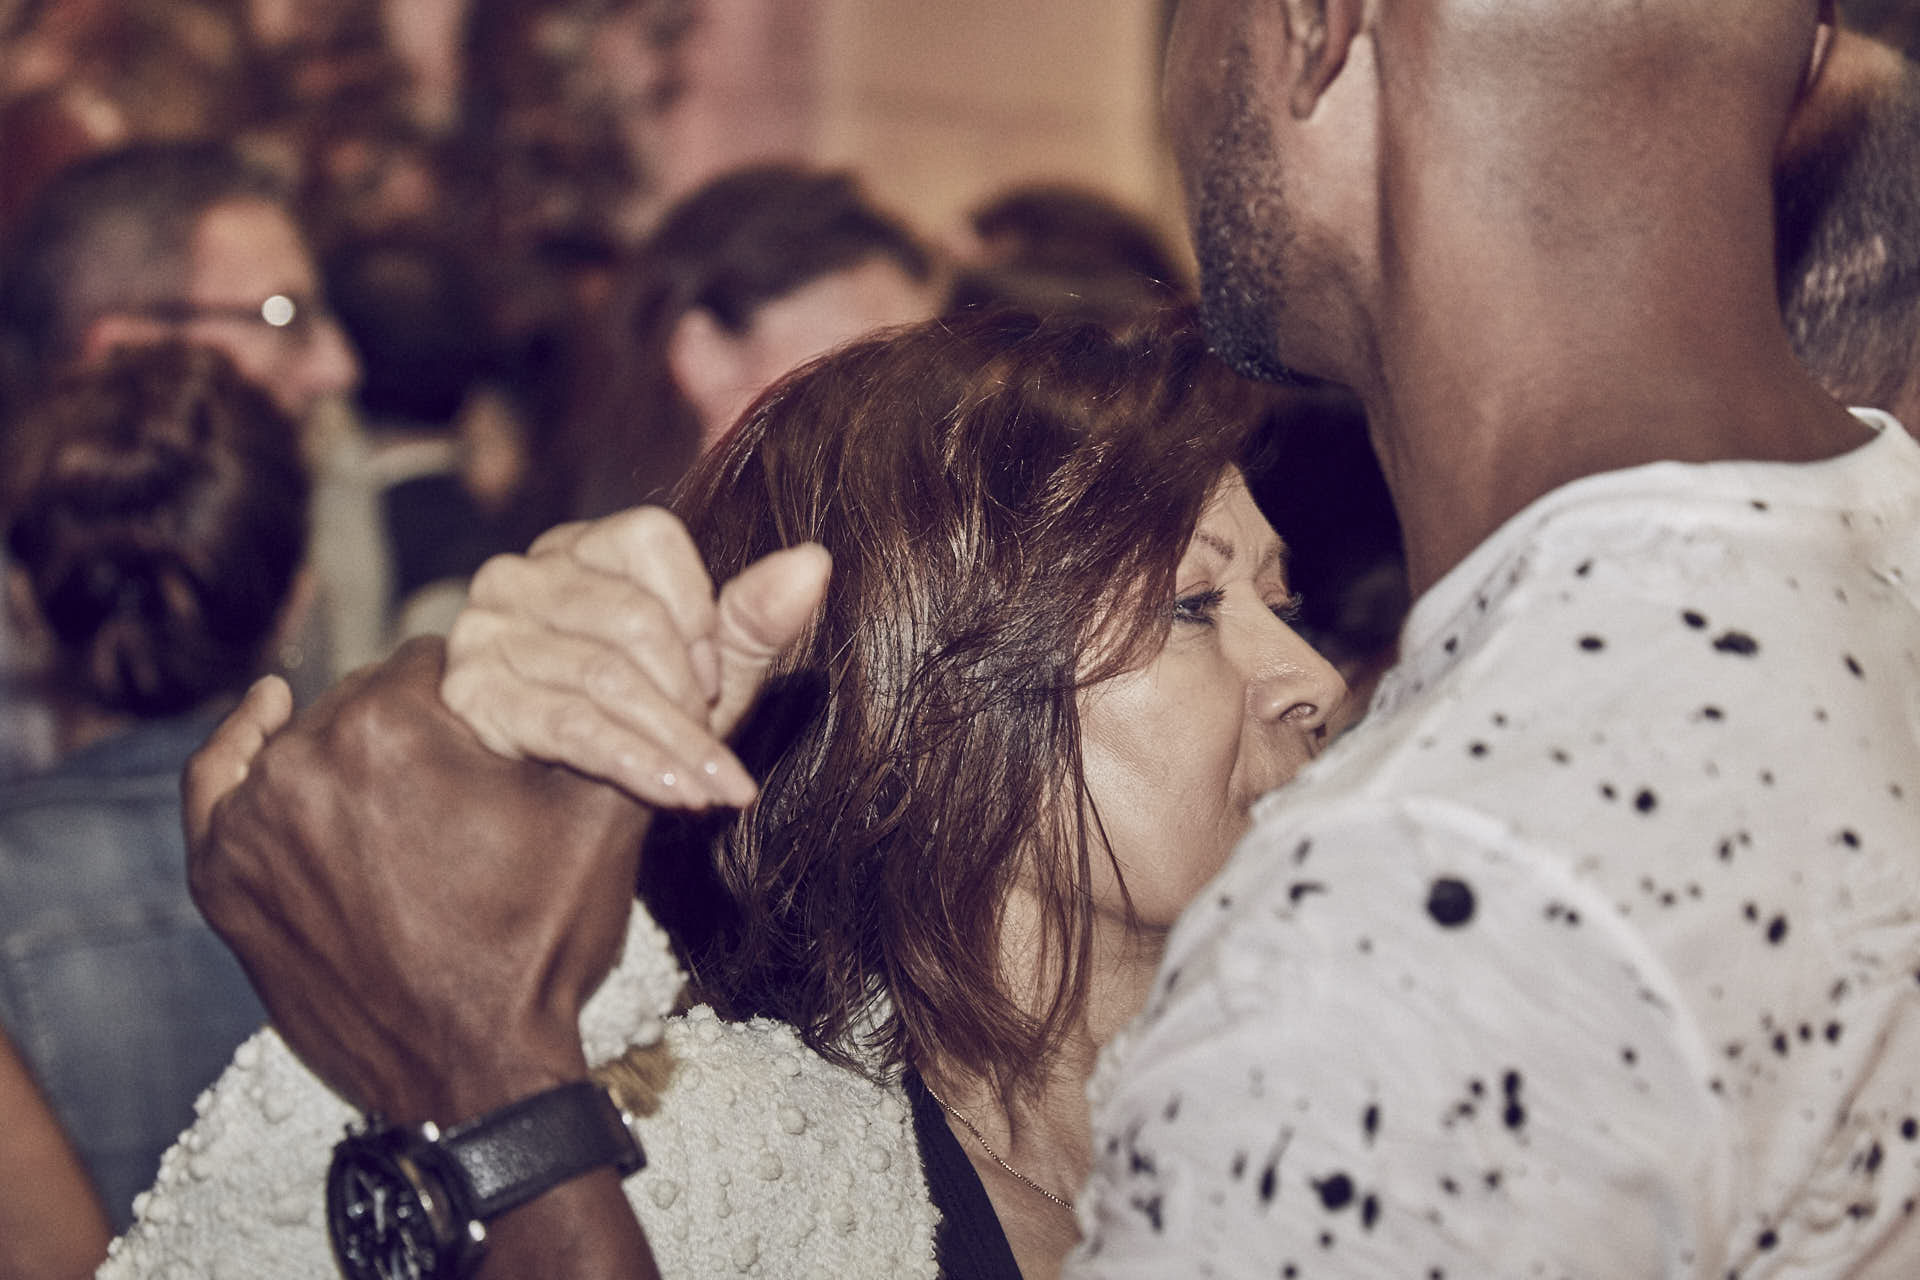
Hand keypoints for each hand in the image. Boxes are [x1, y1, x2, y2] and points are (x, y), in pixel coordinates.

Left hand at [183, 640, 650, 1125]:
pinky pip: (216, 785)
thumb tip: (607, 663)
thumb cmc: (538, 942)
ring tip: (405, 787)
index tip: (505, 732)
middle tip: (466, 783)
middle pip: (370, 695)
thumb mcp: (601, 817)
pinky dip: (241, 747)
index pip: (440, 657)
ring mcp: (251, 822)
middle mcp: (305, 757)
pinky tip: (266, 711)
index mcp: (393, 725)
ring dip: (353, 749)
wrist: (473, 1076)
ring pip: (308, 737)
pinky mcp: (222, 877)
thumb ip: (601, 719)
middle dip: (420, 723)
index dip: (484, 690)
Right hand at [441, 506, 831, 808]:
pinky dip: (635, 764)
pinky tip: (676, 794)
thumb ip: (755, 615)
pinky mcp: (471, 693)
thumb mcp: (708, 668)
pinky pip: (568, 726)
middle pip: (632, 619)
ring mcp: (487, 630)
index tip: (718, 679)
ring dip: (675, 745)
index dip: (698, 612)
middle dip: (689, 696)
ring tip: (716, 789)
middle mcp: (523, 574)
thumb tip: (815, 562)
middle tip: (718, 751)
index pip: (649, 539)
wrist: (558, 798)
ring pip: (604, 678)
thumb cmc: (644, 712)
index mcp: (581, 546)